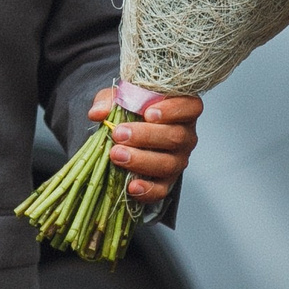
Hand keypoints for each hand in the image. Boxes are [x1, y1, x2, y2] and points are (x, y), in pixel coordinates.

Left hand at [88, 86, 202, 202]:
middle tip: (120, 134)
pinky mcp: (167, 181)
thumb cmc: (130, 110)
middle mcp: (185, 135)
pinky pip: (162, 189)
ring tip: (117, 155)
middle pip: (176, 137)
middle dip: (146, 136)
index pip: (190, 107)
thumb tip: (98, 113)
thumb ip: (109, 101)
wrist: (126, 134)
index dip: (173, 109)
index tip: (148, 113)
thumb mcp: (119, 98)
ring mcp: (178, 160)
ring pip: (169, 163)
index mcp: (182, 110)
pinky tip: (132, 186)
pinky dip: (148, 190)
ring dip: (141, 160)